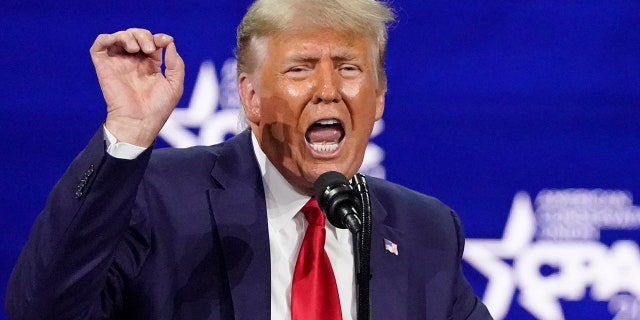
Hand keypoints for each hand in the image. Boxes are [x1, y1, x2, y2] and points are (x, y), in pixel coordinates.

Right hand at [90, 28, 184, 146]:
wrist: (138, 123)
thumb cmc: (157, 109)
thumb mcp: (174, 86)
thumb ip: (176, 65)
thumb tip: (170, 43)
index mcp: (150, 65)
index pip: (153, 42)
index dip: (159, 38)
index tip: (166, 41)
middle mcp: (134, 62)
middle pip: (136, 36)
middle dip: (144, 35)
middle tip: (149, 48)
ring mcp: (118, 63)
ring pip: (120, 37)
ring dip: (129, 35)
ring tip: (135, 49)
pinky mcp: (104, 66)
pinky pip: (100, 44)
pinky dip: (107, 37)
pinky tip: (119, 43)